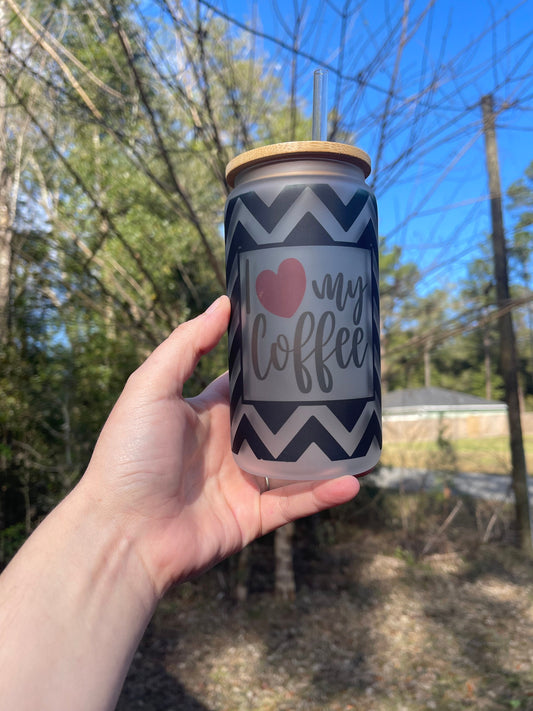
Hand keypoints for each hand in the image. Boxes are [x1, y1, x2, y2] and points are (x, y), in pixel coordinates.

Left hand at [83, 295, 359, 596]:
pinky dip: (324, 494)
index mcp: (208, 412)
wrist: (121, 534)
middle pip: (282, 418)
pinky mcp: (253, 516)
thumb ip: (186, 344)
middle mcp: (230, 444)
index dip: (278, 364)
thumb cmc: (128, 456)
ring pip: (298, 462)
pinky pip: (296, 503)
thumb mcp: (150, 388)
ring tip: (367, 432)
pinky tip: (354, 481)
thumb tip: (223, 302)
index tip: (310, 341)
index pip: (251, 382)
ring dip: (331, 451)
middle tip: (353, 383)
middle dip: (314, 403)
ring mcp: (244, 481)